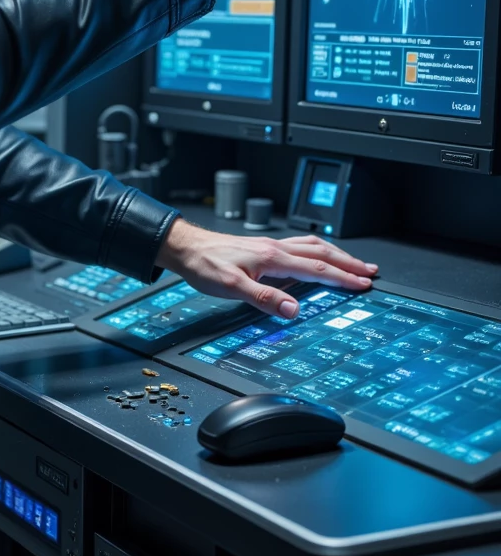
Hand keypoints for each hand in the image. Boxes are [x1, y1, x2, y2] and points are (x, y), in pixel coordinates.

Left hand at [159, 217, 377, 318]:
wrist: (186, 247)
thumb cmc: (205, 265)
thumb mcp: (232, 287)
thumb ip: (264, 299)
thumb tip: (294, 310)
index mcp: (273, 257)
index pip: (317, 268)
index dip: (343, 277)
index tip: (363, 283)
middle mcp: (275, 248)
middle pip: (321, 253)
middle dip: (349, 262)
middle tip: (370, 271)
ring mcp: (270, 246)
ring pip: (312, 246)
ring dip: (336, 254)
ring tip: (354, 262)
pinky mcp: (263, 248)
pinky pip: (298, 246)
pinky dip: (317, 251)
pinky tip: (317, 256)